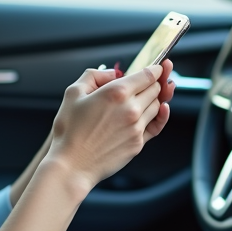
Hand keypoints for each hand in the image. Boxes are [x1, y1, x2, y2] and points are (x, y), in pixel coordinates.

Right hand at [46, 60, 172, 191]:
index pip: (148, 75)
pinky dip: (162, 115)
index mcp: (116, 93)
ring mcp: (137, 127)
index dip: (156, 68)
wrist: (72, 164)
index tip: (159, 66)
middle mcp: (131, 109)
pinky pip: (157, 125)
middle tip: (155, 78)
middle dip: (156, 81)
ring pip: (158, 105)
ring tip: (149, 94)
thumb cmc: (69, 131)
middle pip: (156, 88)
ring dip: (156, 98)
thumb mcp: (73, 93)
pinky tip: (162, 109)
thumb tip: (112, 74)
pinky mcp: (138, 143)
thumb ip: (94, 76)